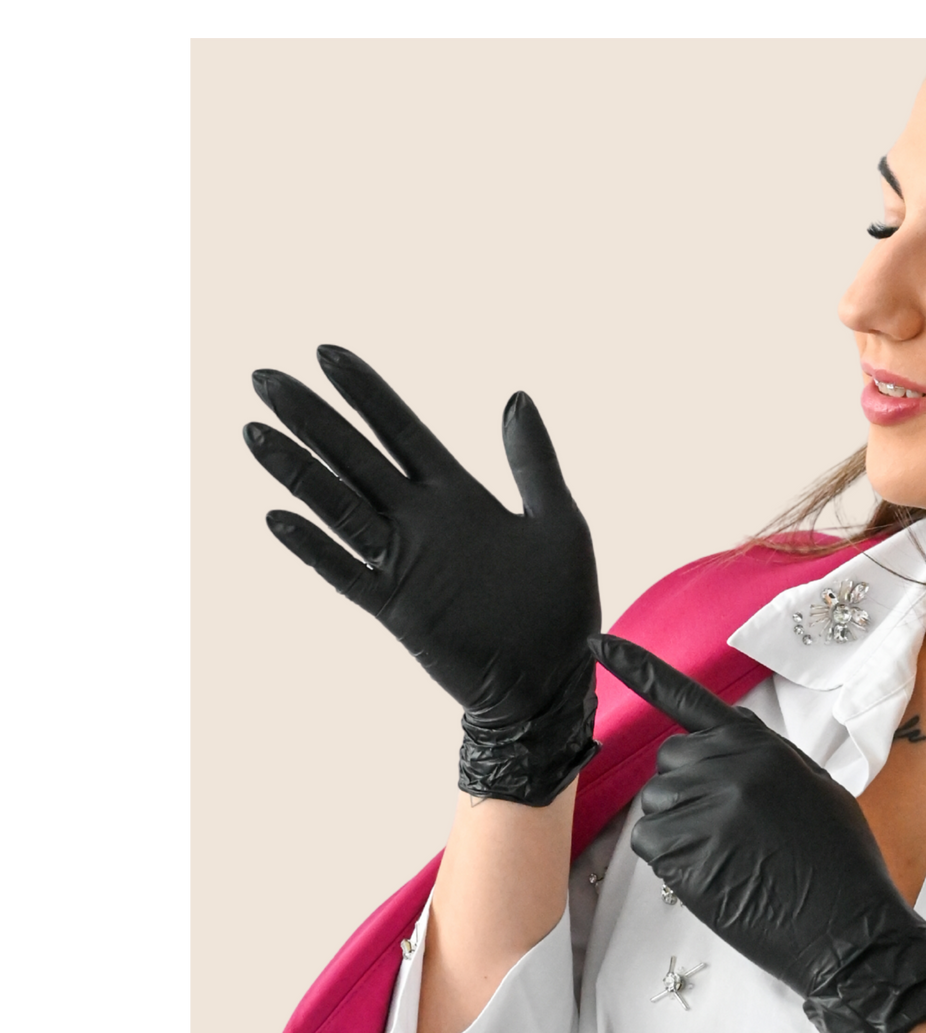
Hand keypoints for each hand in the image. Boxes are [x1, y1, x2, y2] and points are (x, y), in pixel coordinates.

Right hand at [245, 346, 601, 803]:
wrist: (553, 679)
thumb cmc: (562, 604)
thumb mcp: (559, 523)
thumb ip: (533, 463)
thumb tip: (517, 397)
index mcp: (458, 495)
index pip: (401, 431)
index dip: (366, 393)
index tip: (327, 353)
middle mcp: (422, 521)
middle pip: (356, 458)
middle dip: (313, 419)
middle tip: (267, 377)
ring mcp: (404, 563)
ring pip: (339, 507)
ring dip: (299, 472)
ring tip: (256, 432)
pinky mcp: (396, 607)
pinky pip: (346, 573)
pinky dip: (314, 547)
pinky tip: (280, 518)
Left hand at [589, 633, 925, 1032]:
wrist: (852, 928)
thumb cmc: (842, 866)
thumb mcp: (818, 791)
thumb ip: (769, 760)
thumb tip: (731, 736)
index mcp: (764, 746)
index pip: (691, 700)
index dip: (641, 670)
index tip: (598, 643)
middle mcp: (732, 765)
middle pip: (668, 761)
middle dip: (686, 792)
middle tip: (728, 833)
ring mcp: (709, 806)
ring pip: (656, 805)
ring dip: (680, 832)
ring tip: (731, 859)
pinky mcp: (690, 850)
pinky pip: (650, 842)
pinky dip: (670, 861)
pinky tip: (712, 876)